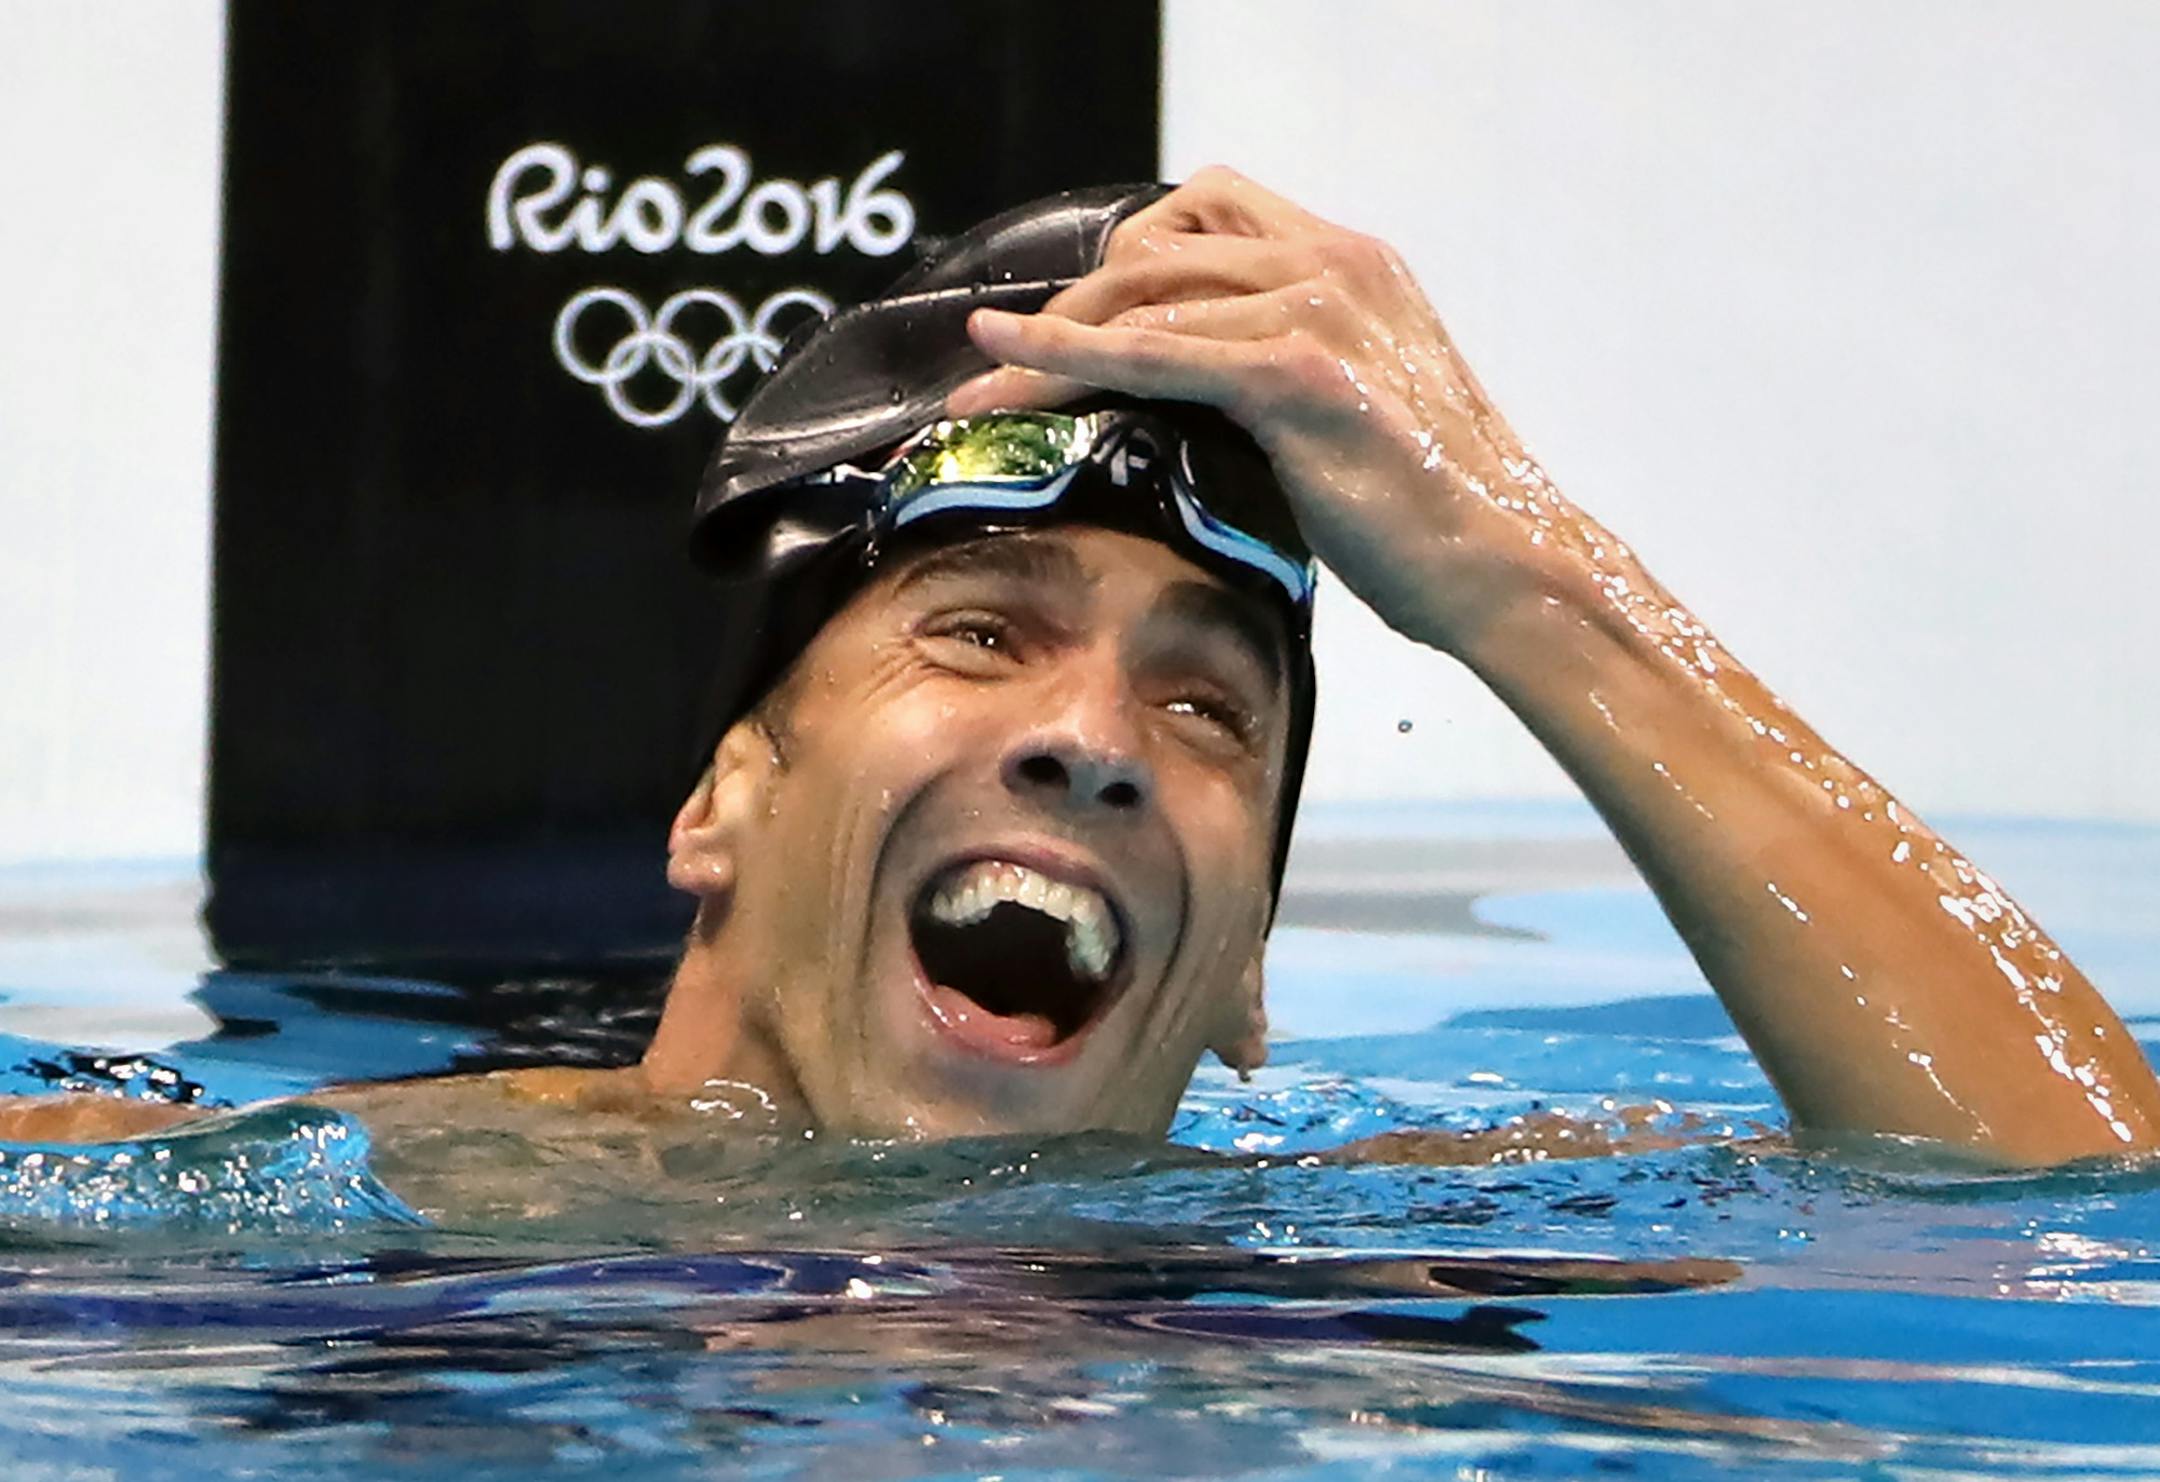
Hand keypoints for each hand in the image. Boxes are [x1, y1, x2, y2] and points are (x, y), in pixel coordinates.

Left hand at [946, 166, 1581, 656]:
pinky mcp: (1300, 372)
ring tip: (987, 393)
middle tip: (1016, 369)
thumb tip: (1189, 398)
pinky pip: (1153, 352)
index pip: (1213, 205)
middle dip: (1076, 302)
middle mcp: (1337, 263)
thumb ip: (1279, 373)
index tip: (1079, 316)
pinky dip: (1065, 356)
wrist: (1501, 564)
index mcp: (1353, 262)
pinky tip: (1005, 363)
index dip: (1131, 252)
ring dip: (1052, 342)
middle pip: (1161, 245)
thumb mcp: (1351, 411)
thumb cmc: (1427, 513)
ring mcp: (1320, 308)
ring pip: (1144, 299)